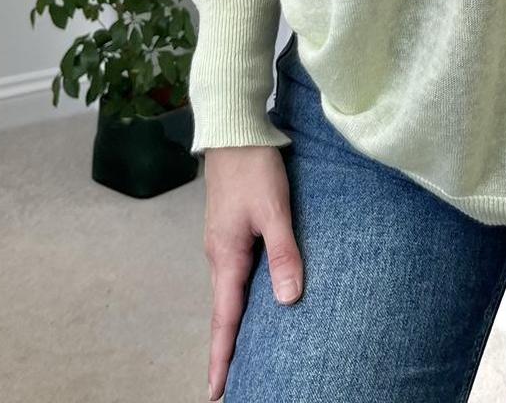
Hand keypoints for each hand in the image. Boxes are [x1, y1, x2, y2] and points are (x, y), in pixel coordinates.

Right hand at [202, 145, 302, 399]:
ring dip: (234, 322)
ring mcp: (223, 241)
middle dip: (226, 348)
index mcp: (227, 256)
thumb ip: (284, 253)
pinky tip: (252, 301)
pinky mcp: (231, 229)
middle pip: (224, 311)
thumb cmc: (255, 168)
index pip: (225, 318)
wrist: (234, 129)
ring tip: (241, 352)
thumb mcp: (275, 209)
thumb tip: (288, 301)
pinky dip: (239, 296)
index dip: (223, 356)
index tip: (217, 393)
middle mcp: (220, 254)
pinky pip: (235, 273)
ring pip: (230, 291)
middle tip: (231, 384)